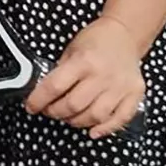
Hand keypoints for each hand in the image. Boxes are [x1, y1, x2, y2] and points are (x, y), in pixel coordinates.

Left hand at [25, 17, 143, 138]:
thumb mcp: (71, 49)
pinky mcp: (135, 94)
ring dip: (76, 122)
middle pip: (74, 105)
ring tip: (69, 117)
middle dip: (56, 113)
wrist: (125, 34)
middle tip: (50, 111)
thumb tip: (45, 95)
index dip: (38, 100)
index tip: (31, 106)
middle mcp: (102, 75)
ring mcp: (120, 87)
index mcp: (84, 61)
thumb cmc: (96, 40)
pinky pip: (120, 119)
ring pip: (95, 116)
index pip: (55, 86)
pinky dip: (105, 129)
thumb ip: (61, 72)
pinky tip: (93, 131)